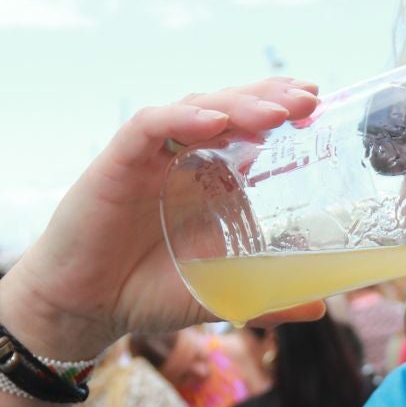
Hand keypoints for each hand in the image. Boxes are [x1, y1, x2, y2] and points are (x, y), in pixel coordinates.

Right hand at [0, 77, 323, 359]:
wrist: (86, 308)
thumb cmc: (146, 293)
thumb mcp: (218, 296)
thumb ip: (265, 298)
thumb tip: (319, 307)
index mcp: (211, 179)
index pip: (251, 129)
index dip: (282, 110)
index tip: (318, 107)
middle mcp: (184, 158)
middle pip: (231, 108)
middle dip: (270, 98)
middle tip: (309, 98)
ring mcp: (152, 155)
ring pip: (198, 109)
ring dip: (238, 104)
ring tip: (275, 111)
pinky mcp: (119, 160)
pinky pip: (151, 126)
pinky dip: (182, 118)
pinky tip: (214, 120)